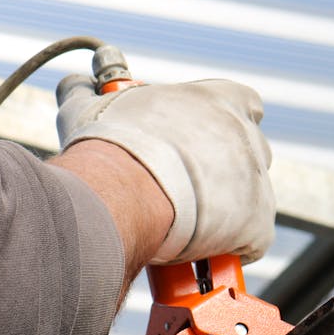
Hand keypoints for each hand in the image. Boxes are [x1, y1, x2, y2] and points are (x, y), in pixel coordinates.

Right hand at [56, 76, 275, 263]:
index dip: (225, 123)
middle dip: (225, 170)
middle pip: (250, 152)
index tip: (201, 140)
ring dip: (228, 209)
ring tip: (188, 222)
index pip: (244, 103)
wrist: (124, 193)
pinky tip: (201, 250)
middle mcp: (247, 135)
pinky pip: (251, 241)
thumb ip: (90, 93)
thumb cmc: (111, 147)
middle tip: (187, 186)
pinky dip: (230, 248)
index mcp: (220, 99)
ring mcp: (257, 181)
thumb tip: (76, 85)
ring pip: (251, 198)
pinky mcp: (257, 225)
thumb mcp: (93, 109)